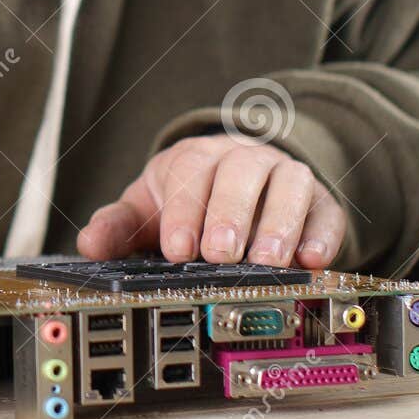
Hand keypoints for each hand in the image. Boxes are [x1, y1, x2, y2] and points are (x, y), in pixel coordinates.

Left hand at [75, 134, 344, 268]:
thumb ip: (120, 225)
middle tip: (220, 255)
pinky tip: (313, 260)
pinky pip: (328, 211)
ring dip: (280, 223)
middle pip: (241, 172)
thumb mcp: (148, 207)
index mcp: (196, 157)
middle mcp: (243, 159)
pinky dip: (322, 234)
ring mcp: (285, 176)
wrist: (237, 178)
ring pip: (289, 185)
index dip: (185, 209)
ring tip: (268, 261)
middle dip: (231, 213)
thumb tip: (90, 243)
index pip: (190, 170)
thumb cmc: (188, 198)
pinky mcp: (320, 201)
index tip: (178, 248)